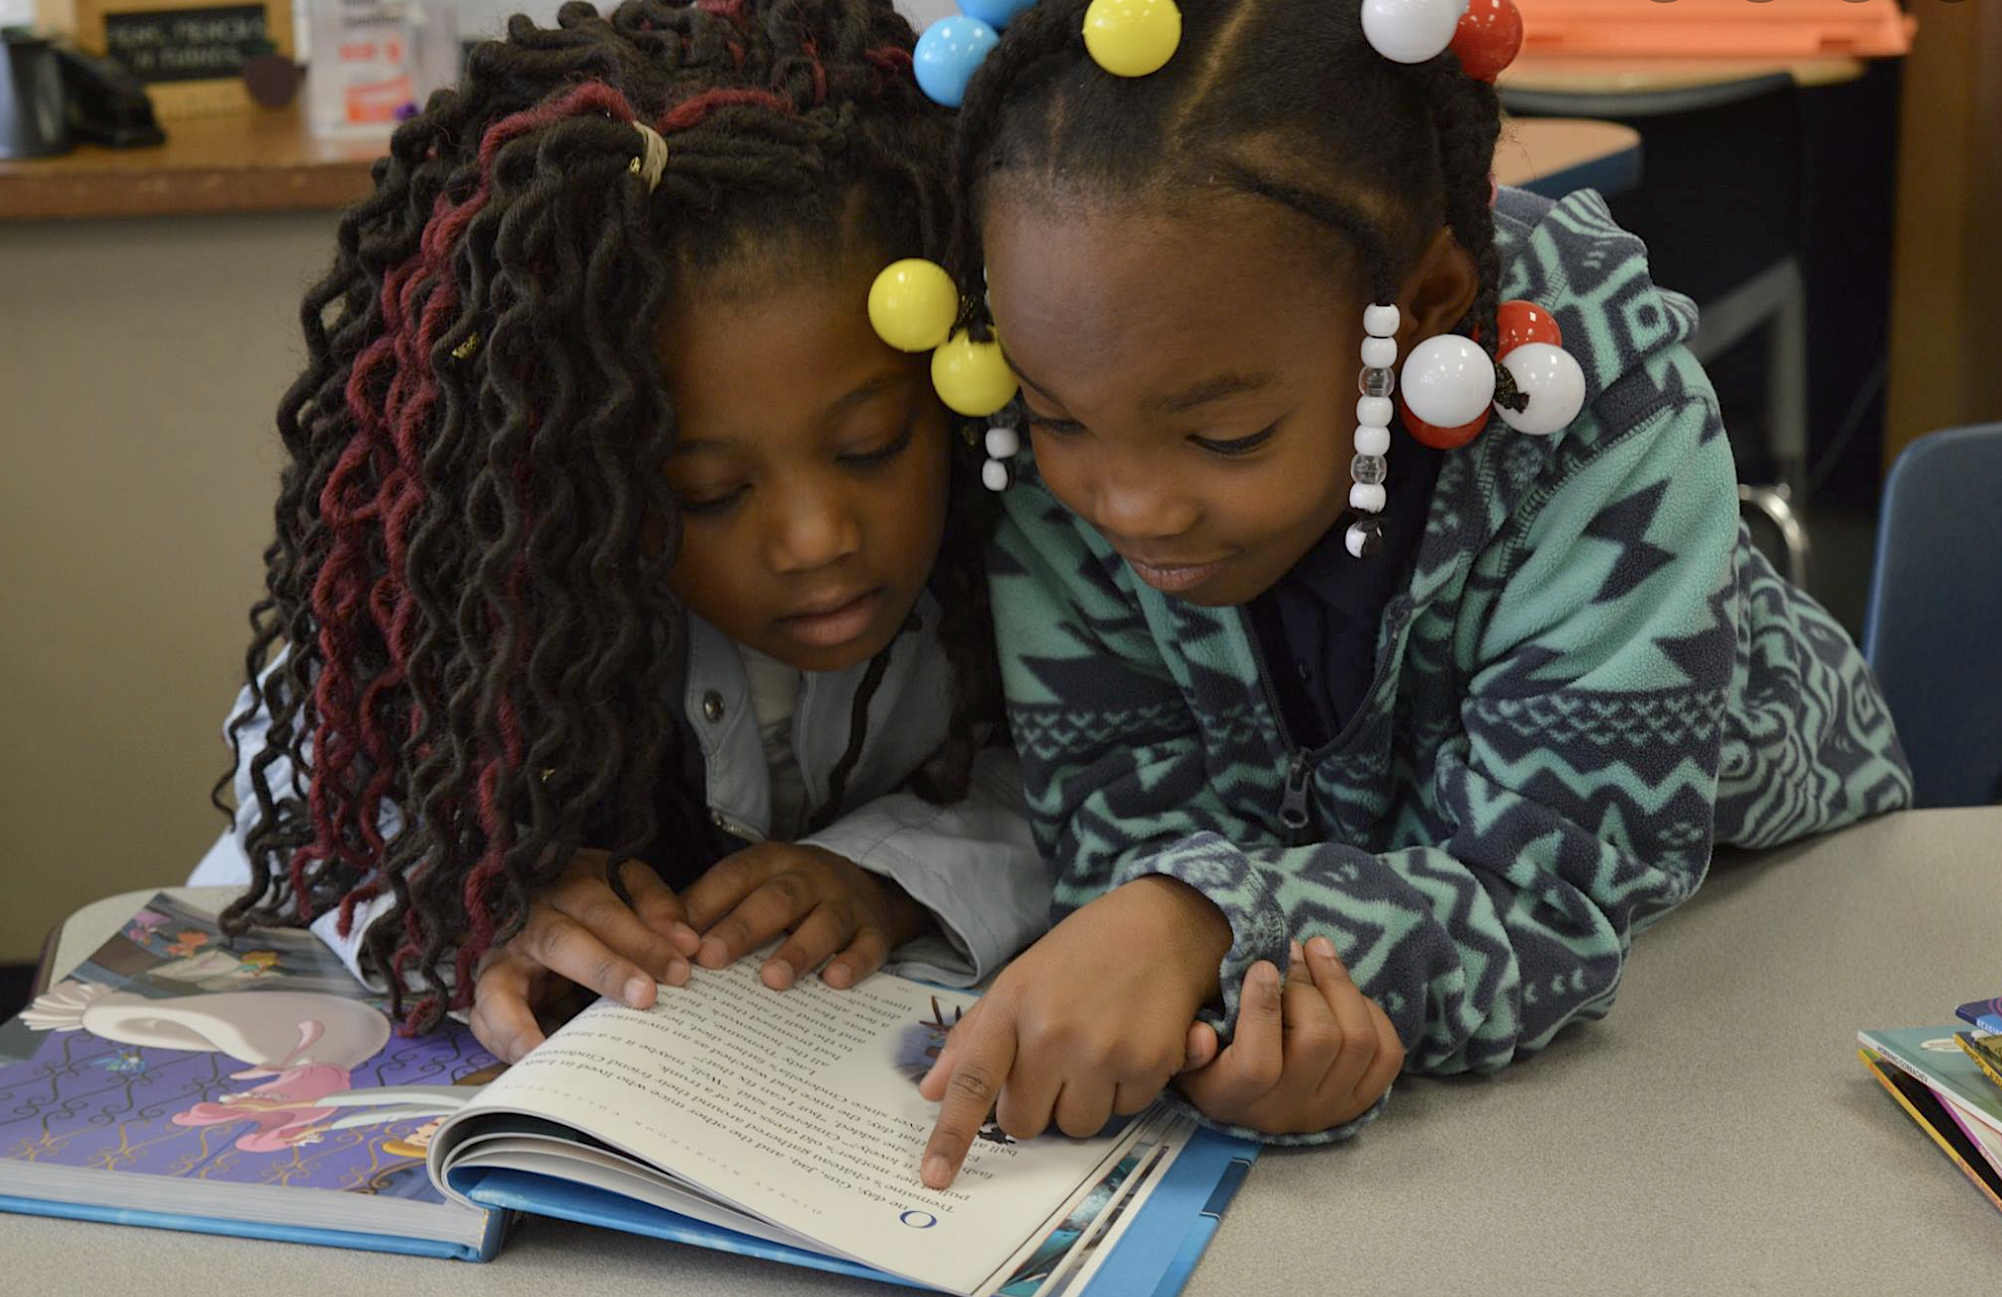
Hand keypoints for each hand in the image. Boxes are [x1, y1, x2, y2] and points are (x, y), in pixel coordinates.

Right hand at [470, 849, 692, 1062]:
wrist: (530, 899)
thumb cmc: (588, 898)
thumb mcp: (624, 886)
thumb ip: (656, 908)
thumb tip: (688, 943)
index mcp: (566, 888)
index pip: (604, 912)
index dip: (643, 940)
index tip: (681, 968)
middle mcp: (529, 922)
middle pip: (561, 942)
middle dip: (605, 970)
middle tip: (646, 998)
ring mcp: (501, 959)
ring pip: (501, 989)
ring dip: (526, 1023)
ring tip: (548, 1052)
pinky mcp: (488, 993)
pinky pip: (485, 1022)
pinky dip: (504, 1044)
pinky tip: (532, 1065)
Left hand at [679, 843, 930, 990]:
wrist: (868, 888)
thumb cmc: (791, 895)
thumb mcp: (753, 886)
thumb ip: (708, 908)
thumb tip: (654, 938)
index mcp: (771, 863)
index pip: (734, 877)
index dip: (705, 905)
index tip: (677, 939)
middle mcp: (810, 878)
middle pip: (777, 898)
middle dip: (743, 928)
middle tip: (711, 958)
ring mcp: (846, 904)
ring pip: (824, 922)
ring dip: (798, 950)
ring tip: (772, 980)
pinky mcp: (875, 932)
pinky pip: (869, 946)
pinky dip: (855, 962)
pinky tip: (836, 981)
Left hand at [916, 876, 1229, 1188]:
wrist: (1161, 923)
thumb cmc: (1083, 952)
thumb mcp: (1019, 980)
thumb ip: (974, 1037)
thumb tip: (931, 1091)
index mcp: (1012, 1006)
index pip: (973, 1080)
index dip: (951, 1134)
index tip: (935, 1177)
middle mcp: (1053, 1031)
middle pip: (1025, 1122)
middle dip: (1036, 1105)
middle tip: (1055, 1064)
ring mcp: (1103, 1050)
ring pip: (1077, 1125)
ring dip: (1084, 1101)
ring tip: (1097, 1049)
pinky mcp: (1149, 1062)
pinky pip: (1125, 1111)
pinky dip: (1126, 1089)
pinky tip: (1130, 1044)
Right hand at [1175, 936, 1403, 1134]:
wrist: (1250, 1103)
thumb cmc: (1212, 1062)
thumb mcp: (1186, 1054)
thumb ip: (1187, 1042)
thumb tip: (1202, 1035)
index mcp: (1235, 1099)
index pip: (1258, 1064)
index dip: (1263, 1009)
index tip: (1261, 965)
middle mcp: (1288, 1110)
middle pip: (1319, 1040)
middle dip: (1307, 983)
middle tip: (1292, 951)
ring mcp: (1331, 1107)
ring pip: (1358, 1040)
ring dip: (1341, 984)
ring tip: (1319, 952)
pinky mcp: (1361, 1100)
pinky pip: (1387, 1054)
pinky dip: (1372, 1013)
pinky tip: (1345, 991)